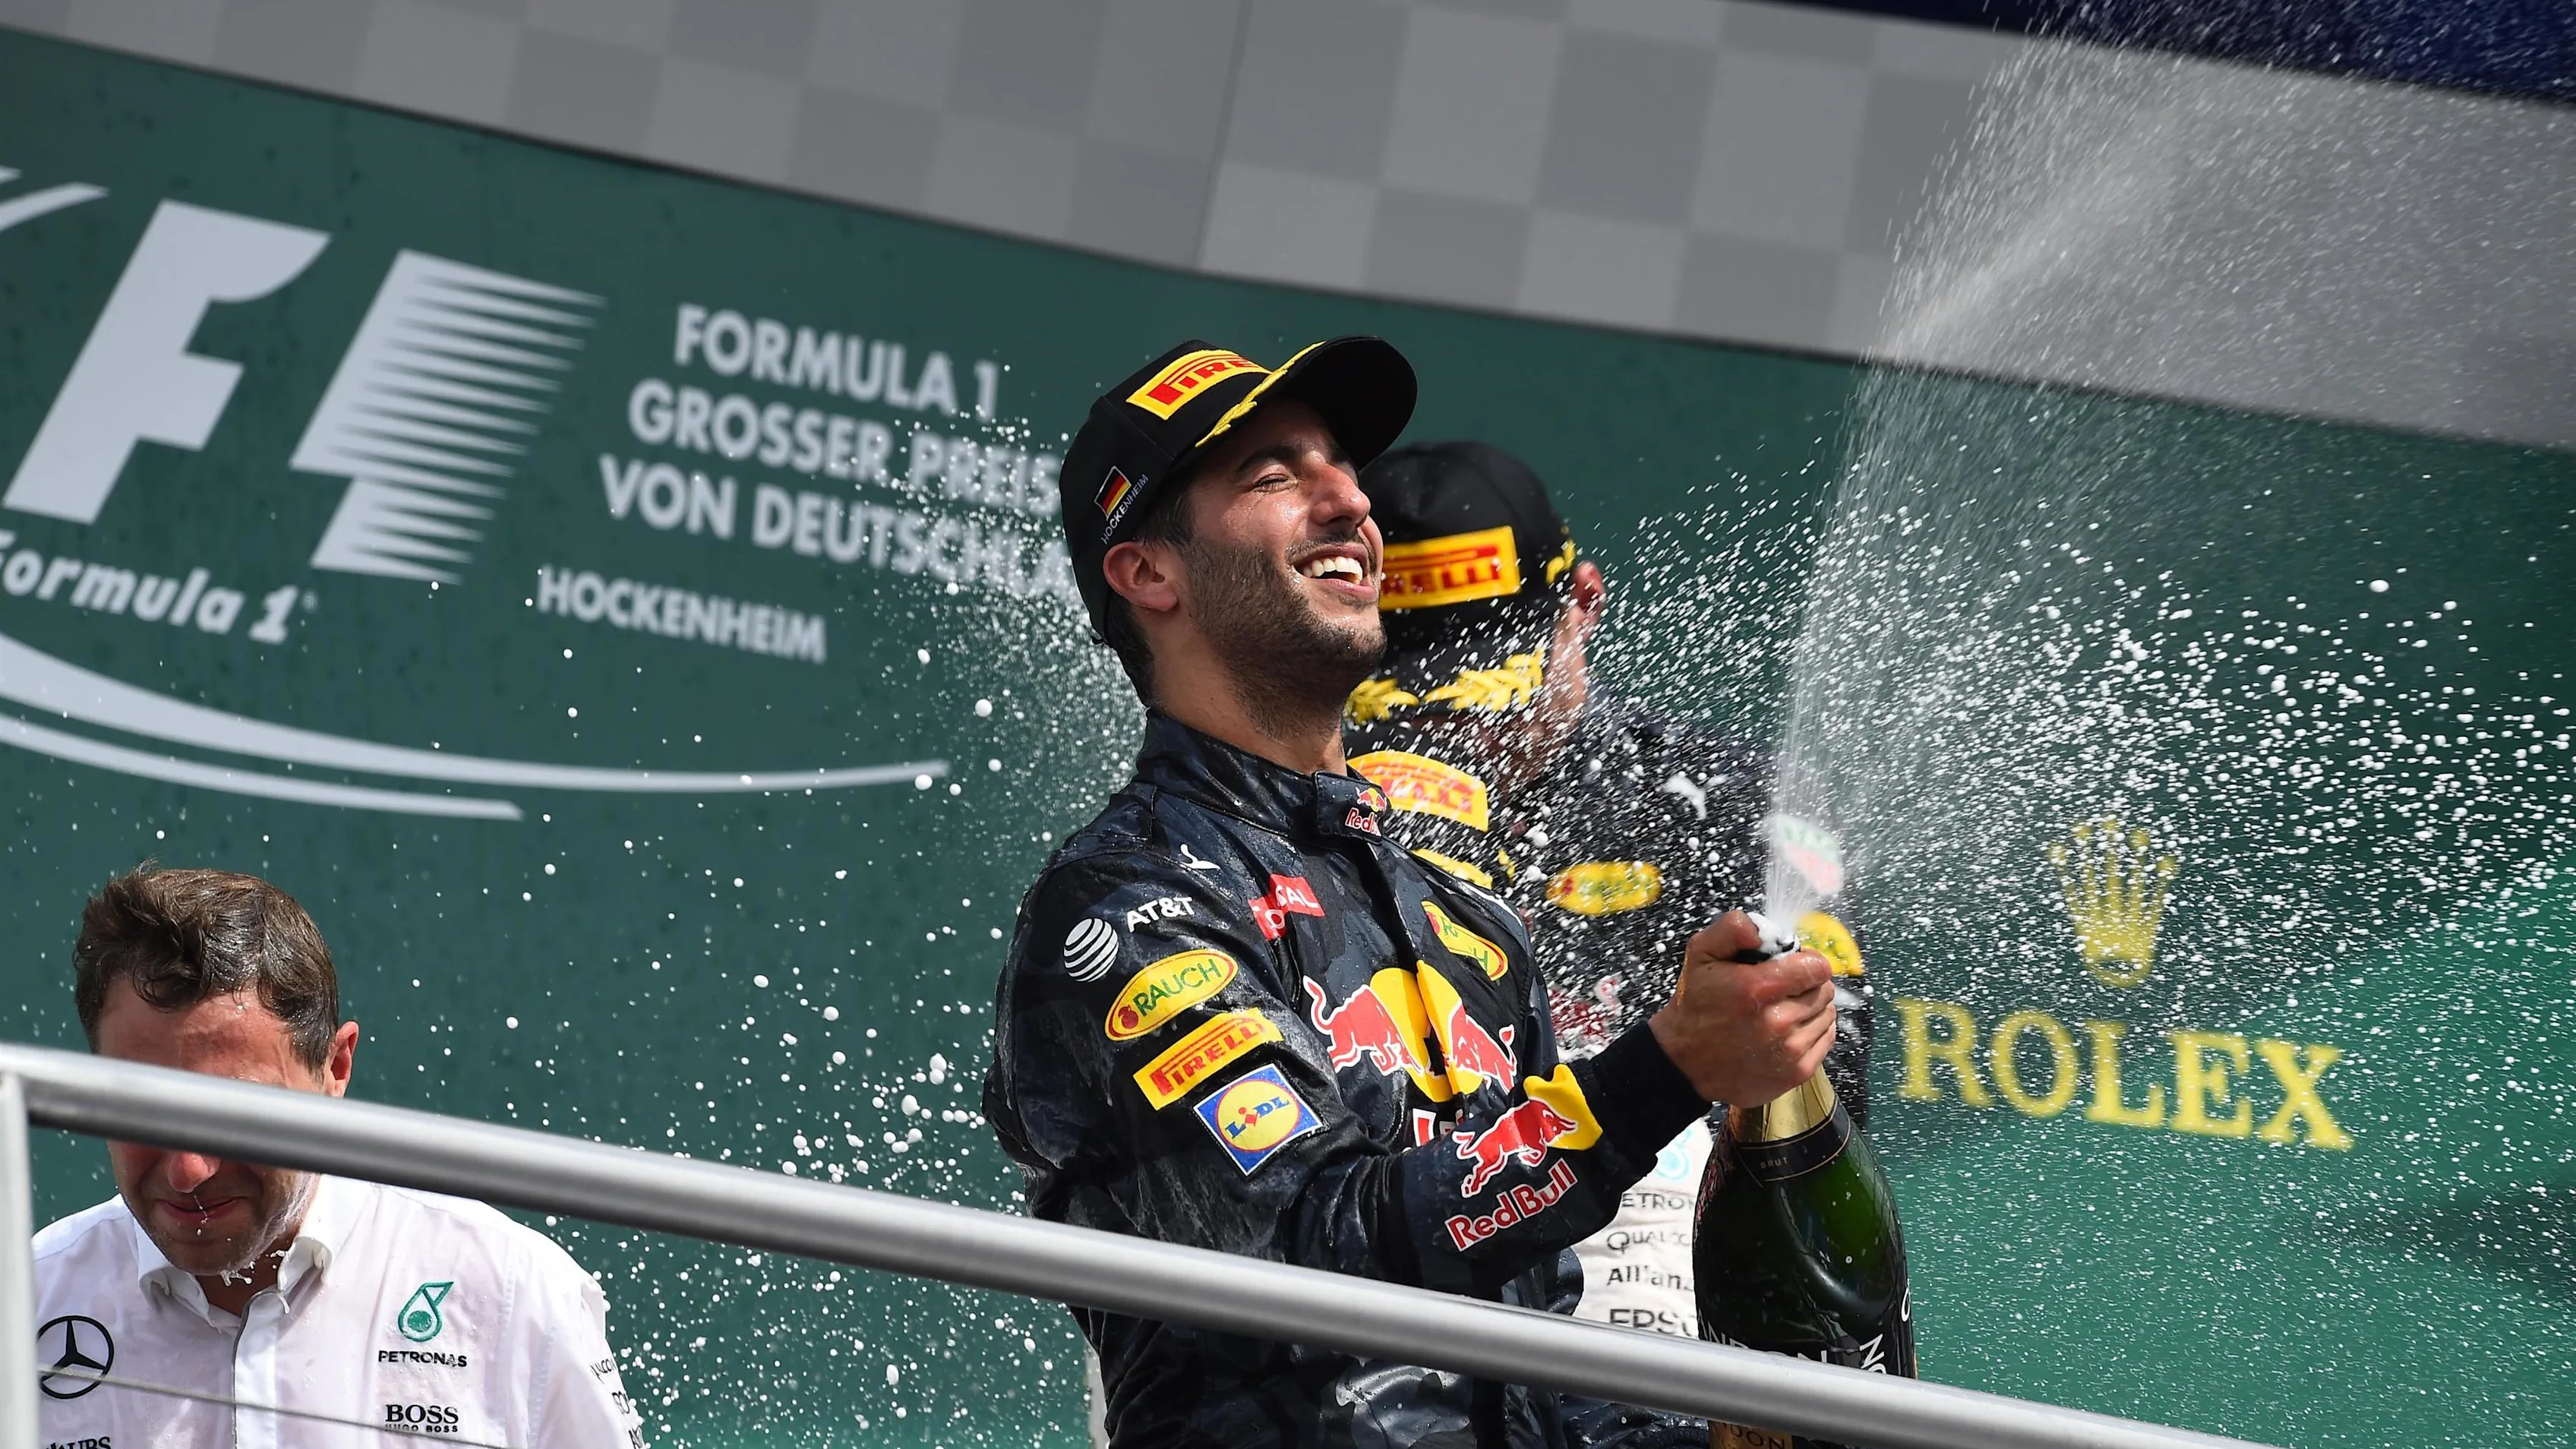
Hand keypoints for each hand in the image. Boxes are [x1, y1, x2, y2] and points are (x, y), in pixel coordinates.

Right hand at [1646, 911, 1835, 1104]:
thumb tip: (1762, 929)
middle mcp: (1778, 1022)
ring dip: (1812, 1007)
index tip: (1792, 964)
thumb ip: (1732, 928)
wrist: (1687, 1062)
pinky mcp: (1797, 1073)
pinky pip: (1826, 1039)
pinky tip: (1791, 1029)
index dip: (1807, 960)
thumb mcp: (1701, 953)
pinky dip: (1814, 1030)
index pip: (1817, 967)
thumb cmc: (1698, 1004)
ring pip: (1828, 1014)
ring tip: (1785, 1008)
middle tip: (1784, 987)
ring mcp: (1789, 1051)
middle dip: (1809, 983)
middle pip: (1824, 990)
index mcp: (1757, 989)